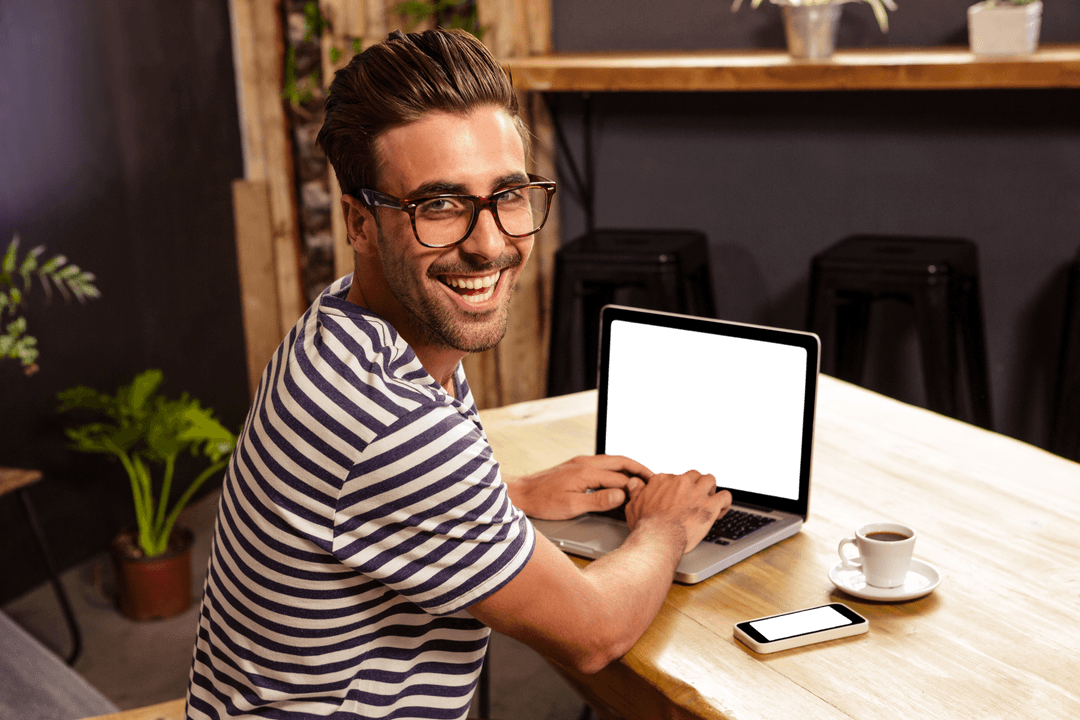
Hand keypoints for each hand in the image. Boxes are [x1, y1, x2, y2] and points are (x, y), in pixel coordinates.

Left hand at [505, 455, 652, 520]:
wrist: (523, 492)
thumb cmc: (544, 502)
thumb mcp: (573, 506)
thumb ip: (599, 501)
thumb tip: (622, 496)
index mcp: (587, 472)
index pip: (621, 477)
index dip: (637, 486)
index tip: (649, 494)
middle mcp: (585, 462)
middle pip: (621, 461)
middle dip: (639, 469)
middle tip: (655, 479)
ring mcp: (581, 462)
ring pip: (612, 460)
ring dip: (629, 466)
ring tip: (642, 477)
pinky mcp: (576, 465)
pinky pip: (604, 463)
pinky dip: (617, 468)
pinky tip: (620, 476)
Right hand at [624, 470, 731, 553]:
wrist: (658, 537)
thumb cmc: (645, 526)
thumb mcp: (633, 506)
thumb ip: (635, 492)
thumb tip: (635, 482)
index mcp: (663, 480)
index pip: (673, 477)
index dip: (677, 489)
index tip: (677, 499)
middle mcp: (681, 482)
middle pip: (693, 474)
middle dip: (695, 484)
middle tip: (695, 497)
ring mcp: (696, 492)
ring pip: (710, 479)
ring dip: (711, 488)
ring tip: (710, 498)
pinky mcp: (710, 505)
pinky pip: (725, 496)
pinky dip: (725, 502)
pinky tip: (721, 510)